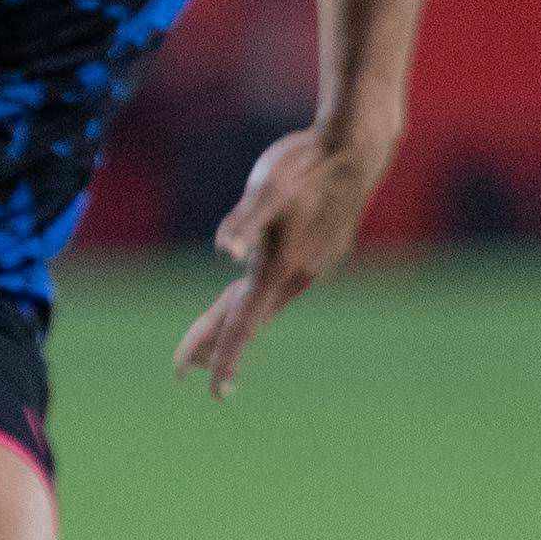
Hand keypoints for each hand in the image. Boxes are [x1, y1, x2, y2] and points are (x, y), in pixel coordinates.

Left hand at [172, 101, 401, 398]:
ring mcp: (315, 264)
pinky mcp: (325, 251)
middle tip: (183, 369)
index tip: (212, 391)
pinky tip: (255, 294)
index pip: (244, 323)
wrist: (357, 148)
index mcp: (278, 266)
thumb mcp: (265, 187)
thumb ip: (244, 220)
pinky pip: (283, 286)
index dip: (224, 355)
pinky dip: (260, 301)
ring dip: (238, 322)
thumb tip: (223, 248)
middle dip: (216, 343)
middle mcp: (298, 274)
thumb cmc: (305, 164)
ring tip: (211, 342)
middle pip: (249, 318)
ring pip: (267, 303)